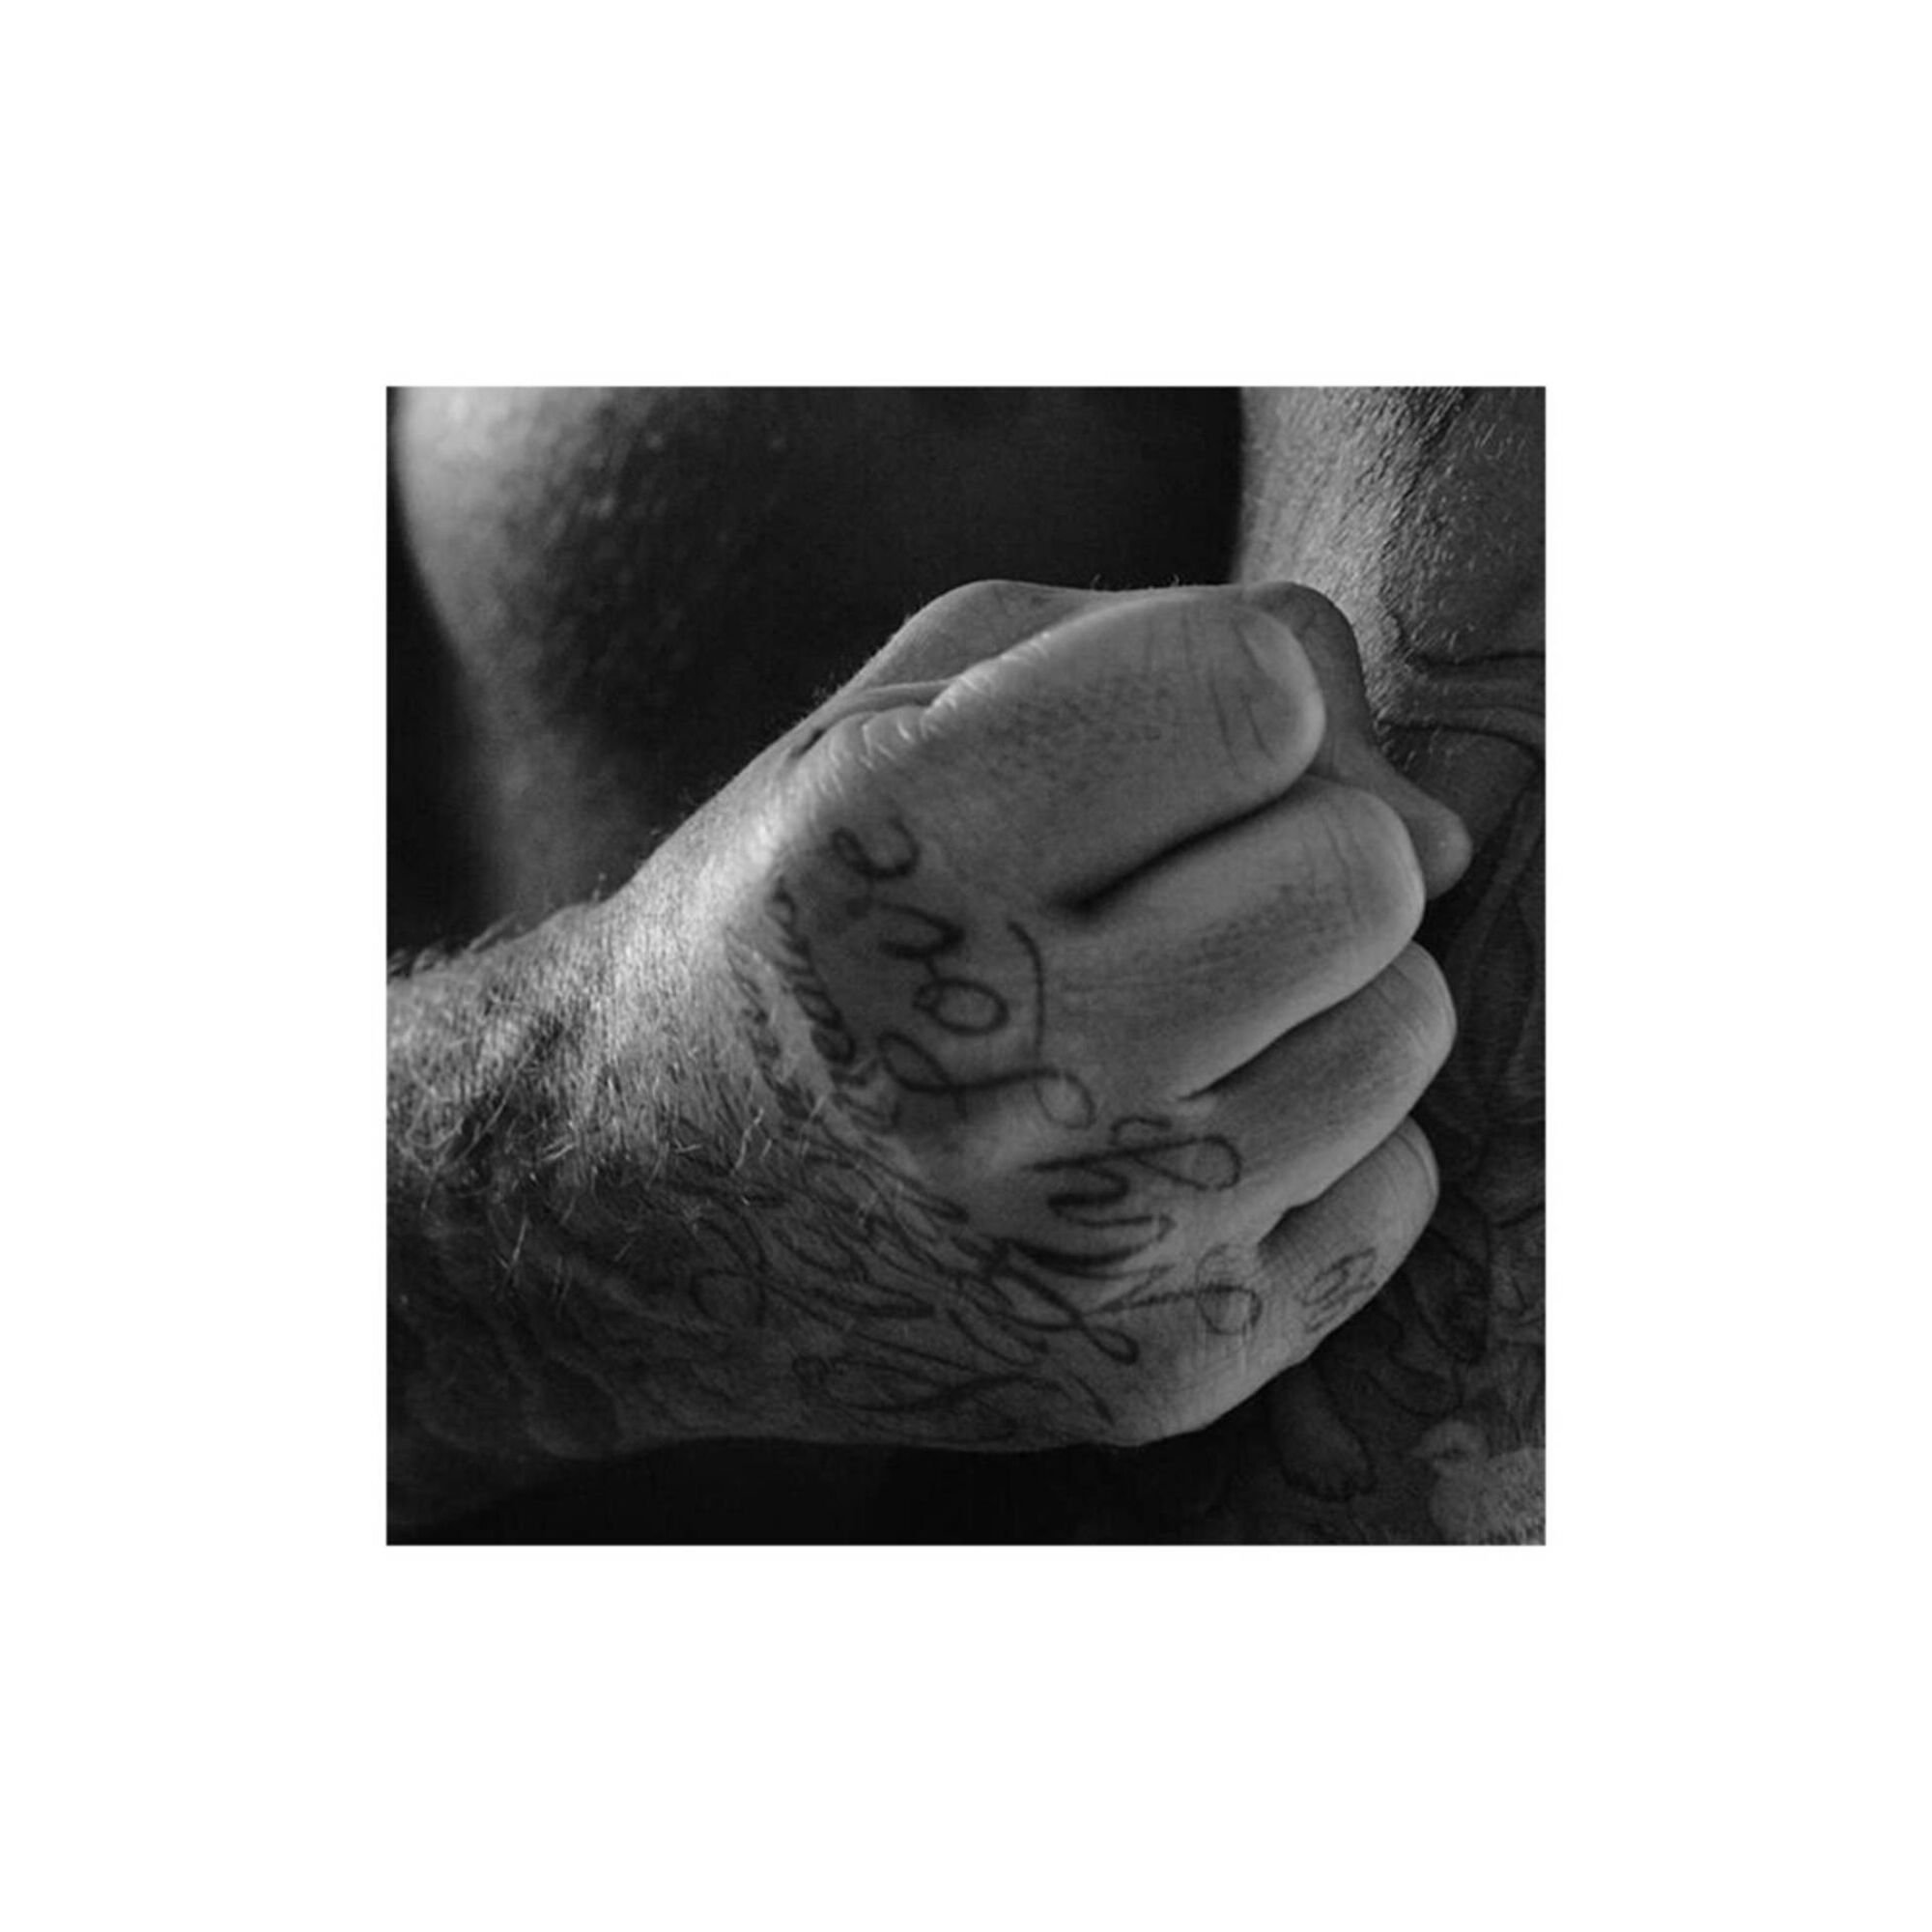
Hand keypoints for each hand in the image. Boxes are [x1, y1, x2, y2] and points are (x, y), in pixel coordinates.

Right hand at [577, 579, 1469, 1450]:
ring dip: (1313, 993)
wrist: (643, 1208)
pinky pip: (1392, 1187)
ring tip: (1166, 1019)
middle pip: (1362, 869)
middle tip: (1170, 893)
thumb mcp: (895, 711)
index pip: (1254, 694)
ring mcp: (1089, 1240)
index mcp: (898, 848)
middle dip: (1294, 844)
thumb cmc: (796, 922)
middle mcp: (996, 1058)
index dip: (1227, 697)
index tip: (1156, 749)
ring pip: (1404, 1028)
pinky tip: (1164, 1147)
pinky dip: (1309, 1146)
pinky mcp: (1158, 1371)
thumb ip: (1166, 650)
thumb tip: (1442, 820)